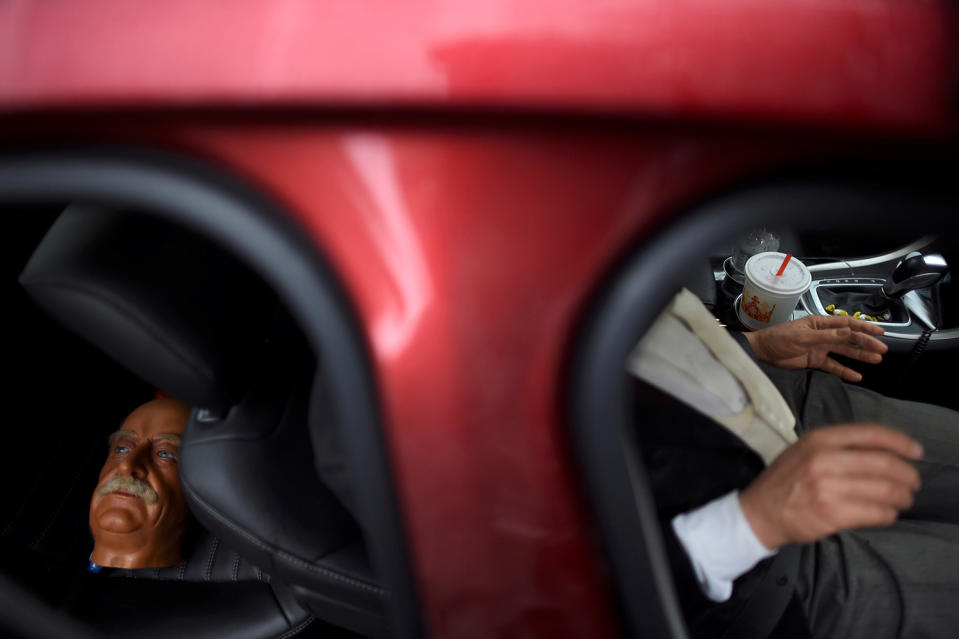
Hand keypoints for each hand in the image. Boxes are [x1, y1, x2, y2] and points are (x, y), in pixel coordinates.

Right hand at [739, 424, 921, 548]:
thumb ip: (839, 446)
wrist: (760, 511)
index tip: (916, 452)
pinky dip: (888, 514)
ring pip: (885, 491)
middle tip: (912, 483)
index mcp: (820, 439)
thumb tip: (885, 451)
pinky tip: (885, 513)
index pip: (872, 435)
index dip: (901, 443)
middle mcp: (824, 459)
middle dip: (908, 476)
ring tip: (902, 500)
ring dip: (902, 497)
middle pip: (885, 464)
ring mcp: (828, 487)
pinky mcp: (831, 513)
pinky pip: (876, 513)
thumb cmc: (787, 480)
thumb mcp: (806, 449)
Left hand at [743, 315, 886, 381]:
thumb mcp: (803, 336)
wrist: (763, 351)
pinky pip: (833, 366)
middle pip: (849, 338)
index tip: (880, 332)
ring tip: (876, 360)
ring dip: (859, 356)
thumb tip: (849, 333)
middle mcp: (824, 334)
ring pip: (844, 352)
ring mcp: (820, 348)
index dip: (864, 327)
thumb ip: (826, 336)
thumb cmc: (780, 338)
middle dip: (865, 343)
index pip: (846, 324)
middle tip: (882, 349)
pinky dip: (845, 371)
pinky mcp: (815, 361)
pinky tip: (857, 376)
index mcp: (820, 323)